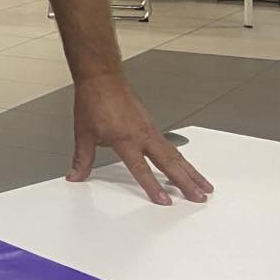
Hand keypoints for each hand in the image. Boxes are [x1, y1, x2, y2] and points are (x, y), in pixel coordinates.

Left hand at [69, 74, 212, 203]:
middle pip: (169, 163)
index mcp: (125, 139)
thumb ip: (82, 159)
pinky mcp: (152, 126)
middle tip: (199, 197)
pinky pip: (171, 146)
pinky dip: (182, 159)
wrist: (102, 79)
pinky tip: (187, 167)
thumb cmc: (94, 102)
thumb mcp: (83, 134)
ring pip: (175, 155)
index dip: (152, 186)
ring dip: (191, 172)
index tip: (164, 201)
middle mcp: (143, 135)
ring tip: (204, 187)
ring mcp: (150, 130)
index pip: (141, 168)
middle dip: (186, 182)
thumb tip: (75, 176)